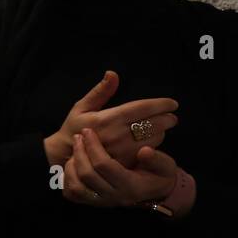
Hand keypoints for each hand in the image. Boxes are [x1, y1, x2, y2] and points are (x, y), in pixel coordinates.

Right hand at [44, 71, 177, 167]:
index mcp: (107, 119)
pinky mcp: (124, 163)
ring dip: (161, 131)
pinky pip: (147, 152)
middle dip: (166, 118)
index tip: (172, 103)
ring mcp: (121, 151)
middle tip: (171, 116)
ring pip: (153, 139)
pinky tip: (152, 139)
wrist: (66, 155)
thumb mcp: (82, 106)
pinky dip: (154, 144)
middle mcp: (116, 135)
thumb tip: (112, 74)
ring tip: (162, 126)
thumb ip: (100, 91)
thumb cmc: (74, 128)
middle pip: (152, 124)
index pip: (141, 108)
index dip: (160, 104)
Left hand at [61, 128, 177, 208]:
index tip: (88, 131)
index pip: (104, 165)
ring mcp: (101, 202)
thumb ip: (156, 159)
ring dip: (72, 165)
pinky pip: (73, 194)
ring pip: (76, 186)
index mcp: (130, 186)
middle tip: (78, 136)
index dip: (94, 146)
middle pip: (87, 175)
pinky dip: (68, 178)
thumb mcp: (166, 166)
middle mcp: (113, 196)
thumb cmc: (159, 175)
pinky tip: (73, 163)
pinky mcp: (93, 203)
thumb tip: (144, 150)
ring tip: (75, 149)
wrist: (155, 192)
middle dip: (80, 152)